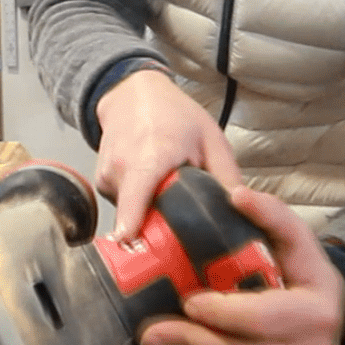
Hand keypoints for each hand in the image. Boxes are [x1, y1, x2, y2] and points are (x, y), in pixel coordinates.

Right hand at [94, 67, 240, 239]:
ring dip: (152, 213)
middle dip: (160, 231)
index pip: (134, 202)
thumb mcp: (211, 139)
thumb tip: (242, 214)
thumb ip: (227, 177)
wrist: (132, 94)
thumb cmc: (172, 114)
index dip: (134, 229)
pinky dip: (139, 203)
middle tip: (182, 229)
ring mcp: (107, 178)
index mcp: (150, 159)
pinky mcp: (102, 184)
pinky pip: (124, 206)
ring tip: (165, 189)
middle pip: (140, 220)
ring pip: (133, 215)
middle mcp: (122, 170)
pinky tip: (151, 184)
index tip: (136, 251)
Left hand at [138, 186, 344, 344]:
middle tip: (155, 328)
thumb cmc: (307, 274)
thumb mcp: (297, 239)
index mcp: (321, 305)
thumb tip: (236, 195)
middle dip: (196, 336)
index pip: (262, 315)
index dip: (221, 311)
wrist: (332, 317)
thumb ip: (270, 214)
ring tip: (157, 336)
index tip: (189, 300)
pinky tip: (189, 343)